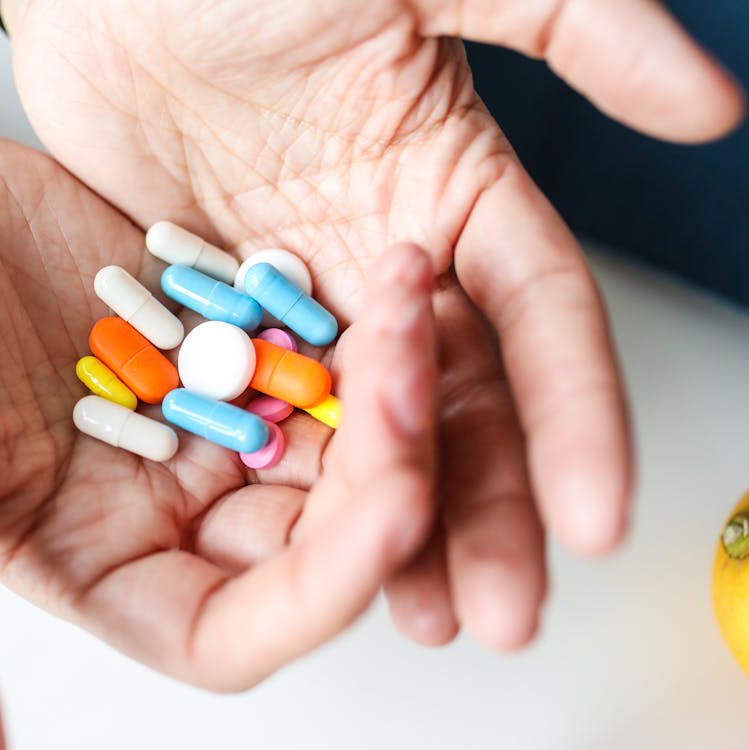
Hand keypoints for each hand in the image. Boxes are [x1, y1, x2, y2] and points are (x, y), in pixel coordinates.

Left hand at [0, 0, 744, 646]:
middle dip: (492, 506)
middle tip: (503, 610)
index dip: (574, 417)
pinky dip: (295, 487)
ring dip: (402, 522)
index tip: (595, 516)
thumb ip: (567, 25)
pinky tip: (306, 556)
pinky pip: (271, 417)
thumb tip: (711, 106)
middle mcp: (390, 261)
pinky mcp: (226, 320)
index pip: (538, 320)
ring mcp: (305, 300)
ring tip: (420, 614)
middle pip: (463, 402)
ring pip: (371, 431)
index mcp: (454, 189)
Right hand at [0, 132, 442, 746]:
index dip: (320, 594)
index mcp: (98, 566)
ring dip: (389, 387)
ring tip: (412, 303)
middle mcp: (166, 507)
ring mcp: (205, 421)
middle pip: (314, 532)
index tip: (385, 520)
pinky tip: (392, 272)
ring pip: (335, 437)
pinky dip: (356, 319)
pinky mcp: (225, 338)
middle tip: (414, 375)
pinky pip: (317, 344)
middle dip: (386, 469)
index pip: (235, 629)